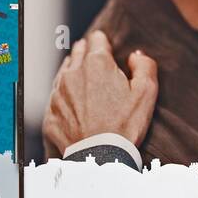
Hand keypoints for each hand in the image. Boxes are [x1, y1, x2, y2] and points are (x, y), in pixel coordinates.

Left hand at [42, 30, 157, 156]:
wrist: (98, 158)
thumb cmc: (125, 126)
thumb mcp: (146, 93)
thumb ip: (144, 66)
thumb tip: (135, 56)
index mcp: (97, 64)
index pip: (97, 39)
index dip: (105, 43)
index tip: (110, 50)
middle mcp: (73, 73)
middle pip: (79, 51)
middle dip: (88, 53)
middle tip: (98, 62)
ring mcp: (58, 92)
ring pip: (65, 71)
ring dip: (75, 72)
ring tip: (86, 81)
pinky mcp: (50, 111)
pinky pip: (56, 95)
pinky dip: (65, 94)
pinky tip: (74, 103)